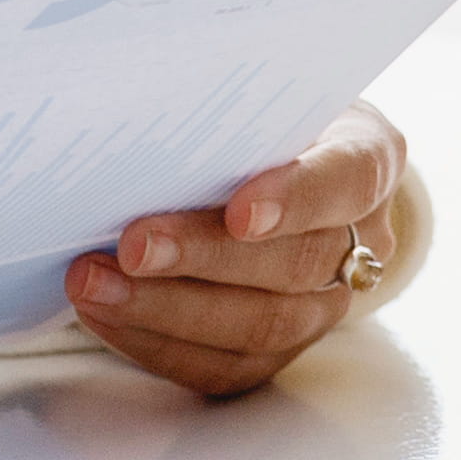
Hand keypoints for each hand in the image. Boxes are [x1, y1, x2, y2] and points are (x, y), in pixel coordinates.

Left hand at [64, 104, 407, 396]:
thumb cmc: (255, 118)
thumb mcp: (257, 93)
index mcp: (369, 158)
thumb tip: (138, 117)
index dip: (298, 200)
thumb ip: (225, 112)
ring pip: (261, 327)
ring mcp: (325, 304)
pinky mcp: (279, 351)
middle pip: (297, 264)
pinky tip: (104, 313)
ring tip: (92, 283)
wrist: (265, 165)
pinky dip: (156, 342)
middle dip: (205, 258)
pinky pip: (224, 366)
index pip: (349, 181)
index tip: (241, 213)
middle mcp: (360, 238)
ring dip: (166, 308)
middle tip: (133, 245)